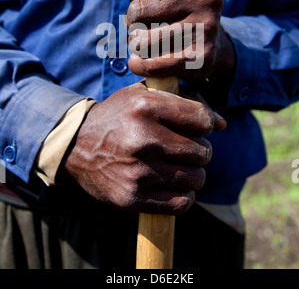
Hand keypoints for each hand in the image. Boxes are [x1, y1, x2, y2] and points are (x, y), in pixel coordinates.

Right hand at [62, 82, 225, 214]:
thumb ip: (184, 100)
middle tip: (184, 149)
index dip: (206, 124)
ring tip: (177, 166)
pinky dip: (182, 196)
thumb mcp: (144, 95)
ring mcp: (137, 171)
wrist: (76, 145)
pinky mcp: (131, 197)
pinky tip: (171, 185)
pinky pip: (181, 203)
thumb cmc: (118, 116)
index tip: (199, 127)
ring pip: (197, 179)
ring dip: (193, 174)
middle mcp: (142, 139)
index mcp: (145, 108)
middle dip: (200, 150)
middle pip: (204, 152)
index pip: (202, 120)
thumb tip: (222, 123)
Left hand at [98, 0, 234, 82]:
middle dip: (133, 19)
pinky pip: (152, 64)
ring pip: (142, 40)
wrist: (211, 43)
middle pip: (139, 9)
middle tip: (146, 23)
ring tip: (147, 41)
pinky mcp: (202, 57)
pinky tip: (141, 61)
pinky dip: (139, 65)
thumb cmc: (176, 4)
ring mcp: (208, 28)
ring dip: (136, 43)